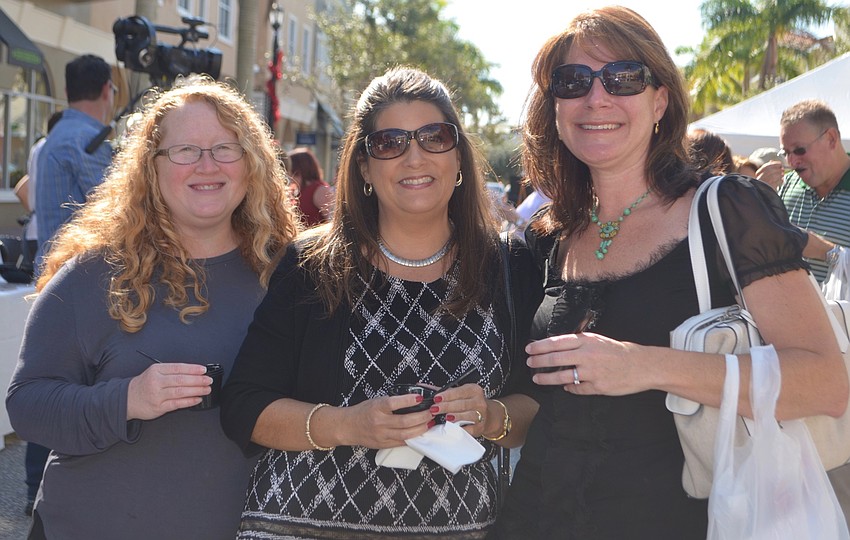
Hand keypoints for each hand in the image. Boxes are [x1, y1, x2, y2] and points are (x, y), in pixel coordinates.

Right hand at [127, 363, 210, 419]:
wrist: (127, 398)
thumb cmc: (145, 384)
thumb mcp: (155, 372)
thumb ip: (172, 372)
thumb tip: (194, 372)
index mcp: (157, 370)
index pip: (178, 368)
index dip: (192, 369)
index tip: (203, 370)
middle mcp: (156, 382)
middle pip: (180, 380)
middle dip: (197, 380)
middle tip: (208, 380)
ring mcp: (157, 395)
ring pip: (180, 392)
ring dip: (196, 390)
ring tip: (206, 389)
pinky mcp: (158, 407)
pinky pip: (176, 404)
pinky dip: (189, 401)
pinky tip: (197, 399)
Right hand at [339, 395, 431, 448]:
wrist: (348, 427)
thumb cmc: (363, 412)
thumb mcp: (376, 401)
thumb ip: (392, 402)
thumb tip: (414, 400)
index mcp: (377, 407)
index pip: (394, 403)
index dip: (409, 400)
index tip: (420, 398)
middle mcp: (379, 422)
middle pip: (405, 421)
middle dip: (422, 417)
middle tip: (432, 412)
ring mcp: (382, 435)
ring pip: (406, 434)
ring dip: (421, 428)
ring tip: (430, 423)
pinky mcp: (384, 445)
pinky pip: (402, 442)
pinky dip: (413, 437)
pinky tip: (421, 432)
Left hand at [429, 383, 492, 437]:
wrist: (488, 415)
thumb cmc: (469, 403)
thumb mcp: (460, 394)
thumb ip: (443, 391)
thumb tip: (423, 387)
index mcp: (473, 390)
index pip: (460, 391)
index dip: (447, 395)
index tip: (436, 398)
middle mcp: (479, 401)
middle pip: (462, 404)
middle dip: (447, 406)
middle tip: (434, 409)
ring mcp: (481, 415)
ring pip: (468, 416)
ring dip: (456, 417)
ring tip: (445, 418)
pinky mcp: (480, 427)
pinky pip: (470, 428)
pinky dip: (462, 429)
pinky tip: (454, 428)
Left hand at [526, 333, 646, 394]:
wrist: (641, 365)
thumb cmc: (618, 352)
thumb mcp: (597, 340)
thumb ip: (578, 343)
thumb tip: (557, 346)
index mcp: (586, 341)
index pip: (556, 343)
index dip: (540, 346)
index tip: (530, 349)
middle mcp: (587, 356)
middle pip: (555, 359)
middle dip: (539, 362)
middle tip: (530, 363)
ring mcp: (591, 372)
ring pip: (562, 377)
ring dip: (547, 378)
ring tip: (537, 378)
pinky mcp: (597, 387)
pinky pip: (577, 388)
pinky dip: (569, 388)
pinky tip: (565, 387)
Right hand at [755, 161, 784, 189]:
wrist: (763, 194)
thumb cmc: (765, 184)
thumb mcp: (764, 175)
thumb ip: (767, 168)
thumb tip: (771, 161)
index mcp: (758, 175)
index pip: (766, 166)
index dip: (774, 164)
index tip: (780, 164)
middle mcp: (760, 179)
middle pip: (770, 171)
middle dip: (778, 169)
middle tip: (782, 169)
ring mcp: (764, 184)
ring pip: (774, 176)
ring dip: (780, 175)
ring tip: (782, 175)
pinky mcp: (770, 188)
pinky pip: (777, 182)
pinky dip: (781, 180)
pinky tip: (781, 180)